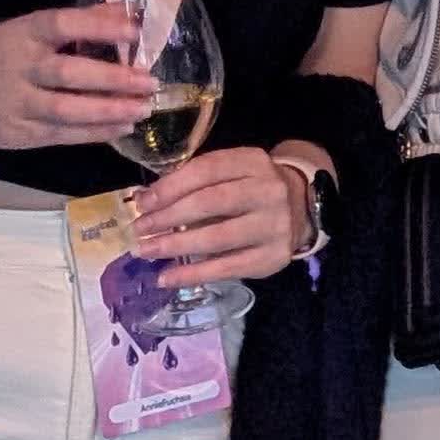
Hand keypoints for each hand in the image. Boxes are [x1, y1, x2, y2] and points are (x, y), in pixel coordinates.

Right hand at [0, 7, 157, 149]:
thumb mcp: (25, 29)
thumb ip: (74, 25)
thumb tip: (126, 13)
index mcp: (23, 33)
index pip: (63, 24)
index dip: (100, 25)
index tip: (136, 29)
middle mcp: (20, 67)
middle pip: (70, 74)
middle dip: (114, 79)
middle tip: (150, 82)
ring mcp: (16, 104)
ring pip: (67, 111)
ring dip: (109, 112)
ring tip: (143, 109)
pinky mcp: (16, 134)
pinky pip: (60, 135)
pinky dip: (93, 134)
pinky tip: (120, 128)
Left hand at [133, 147, 310, 285]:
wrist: (300, 208)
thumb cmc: (252, 188)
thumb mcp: (232, 171)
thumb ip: (195, 181)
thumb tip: (146, 200)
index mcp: (253, 162)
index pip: (206, 170)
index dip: (170, 186)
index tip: (142, 202)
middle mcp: (267, 191)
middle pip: (209, 203)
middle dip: (167, 217)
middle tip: (138, 230)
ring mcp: (273, 226)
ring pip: (216, 238)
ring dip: (174, 246)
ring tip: (146, 251)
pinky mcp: (271, 257)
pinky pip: (225, 269)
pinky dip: (191, 275)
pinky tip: (166, 278)